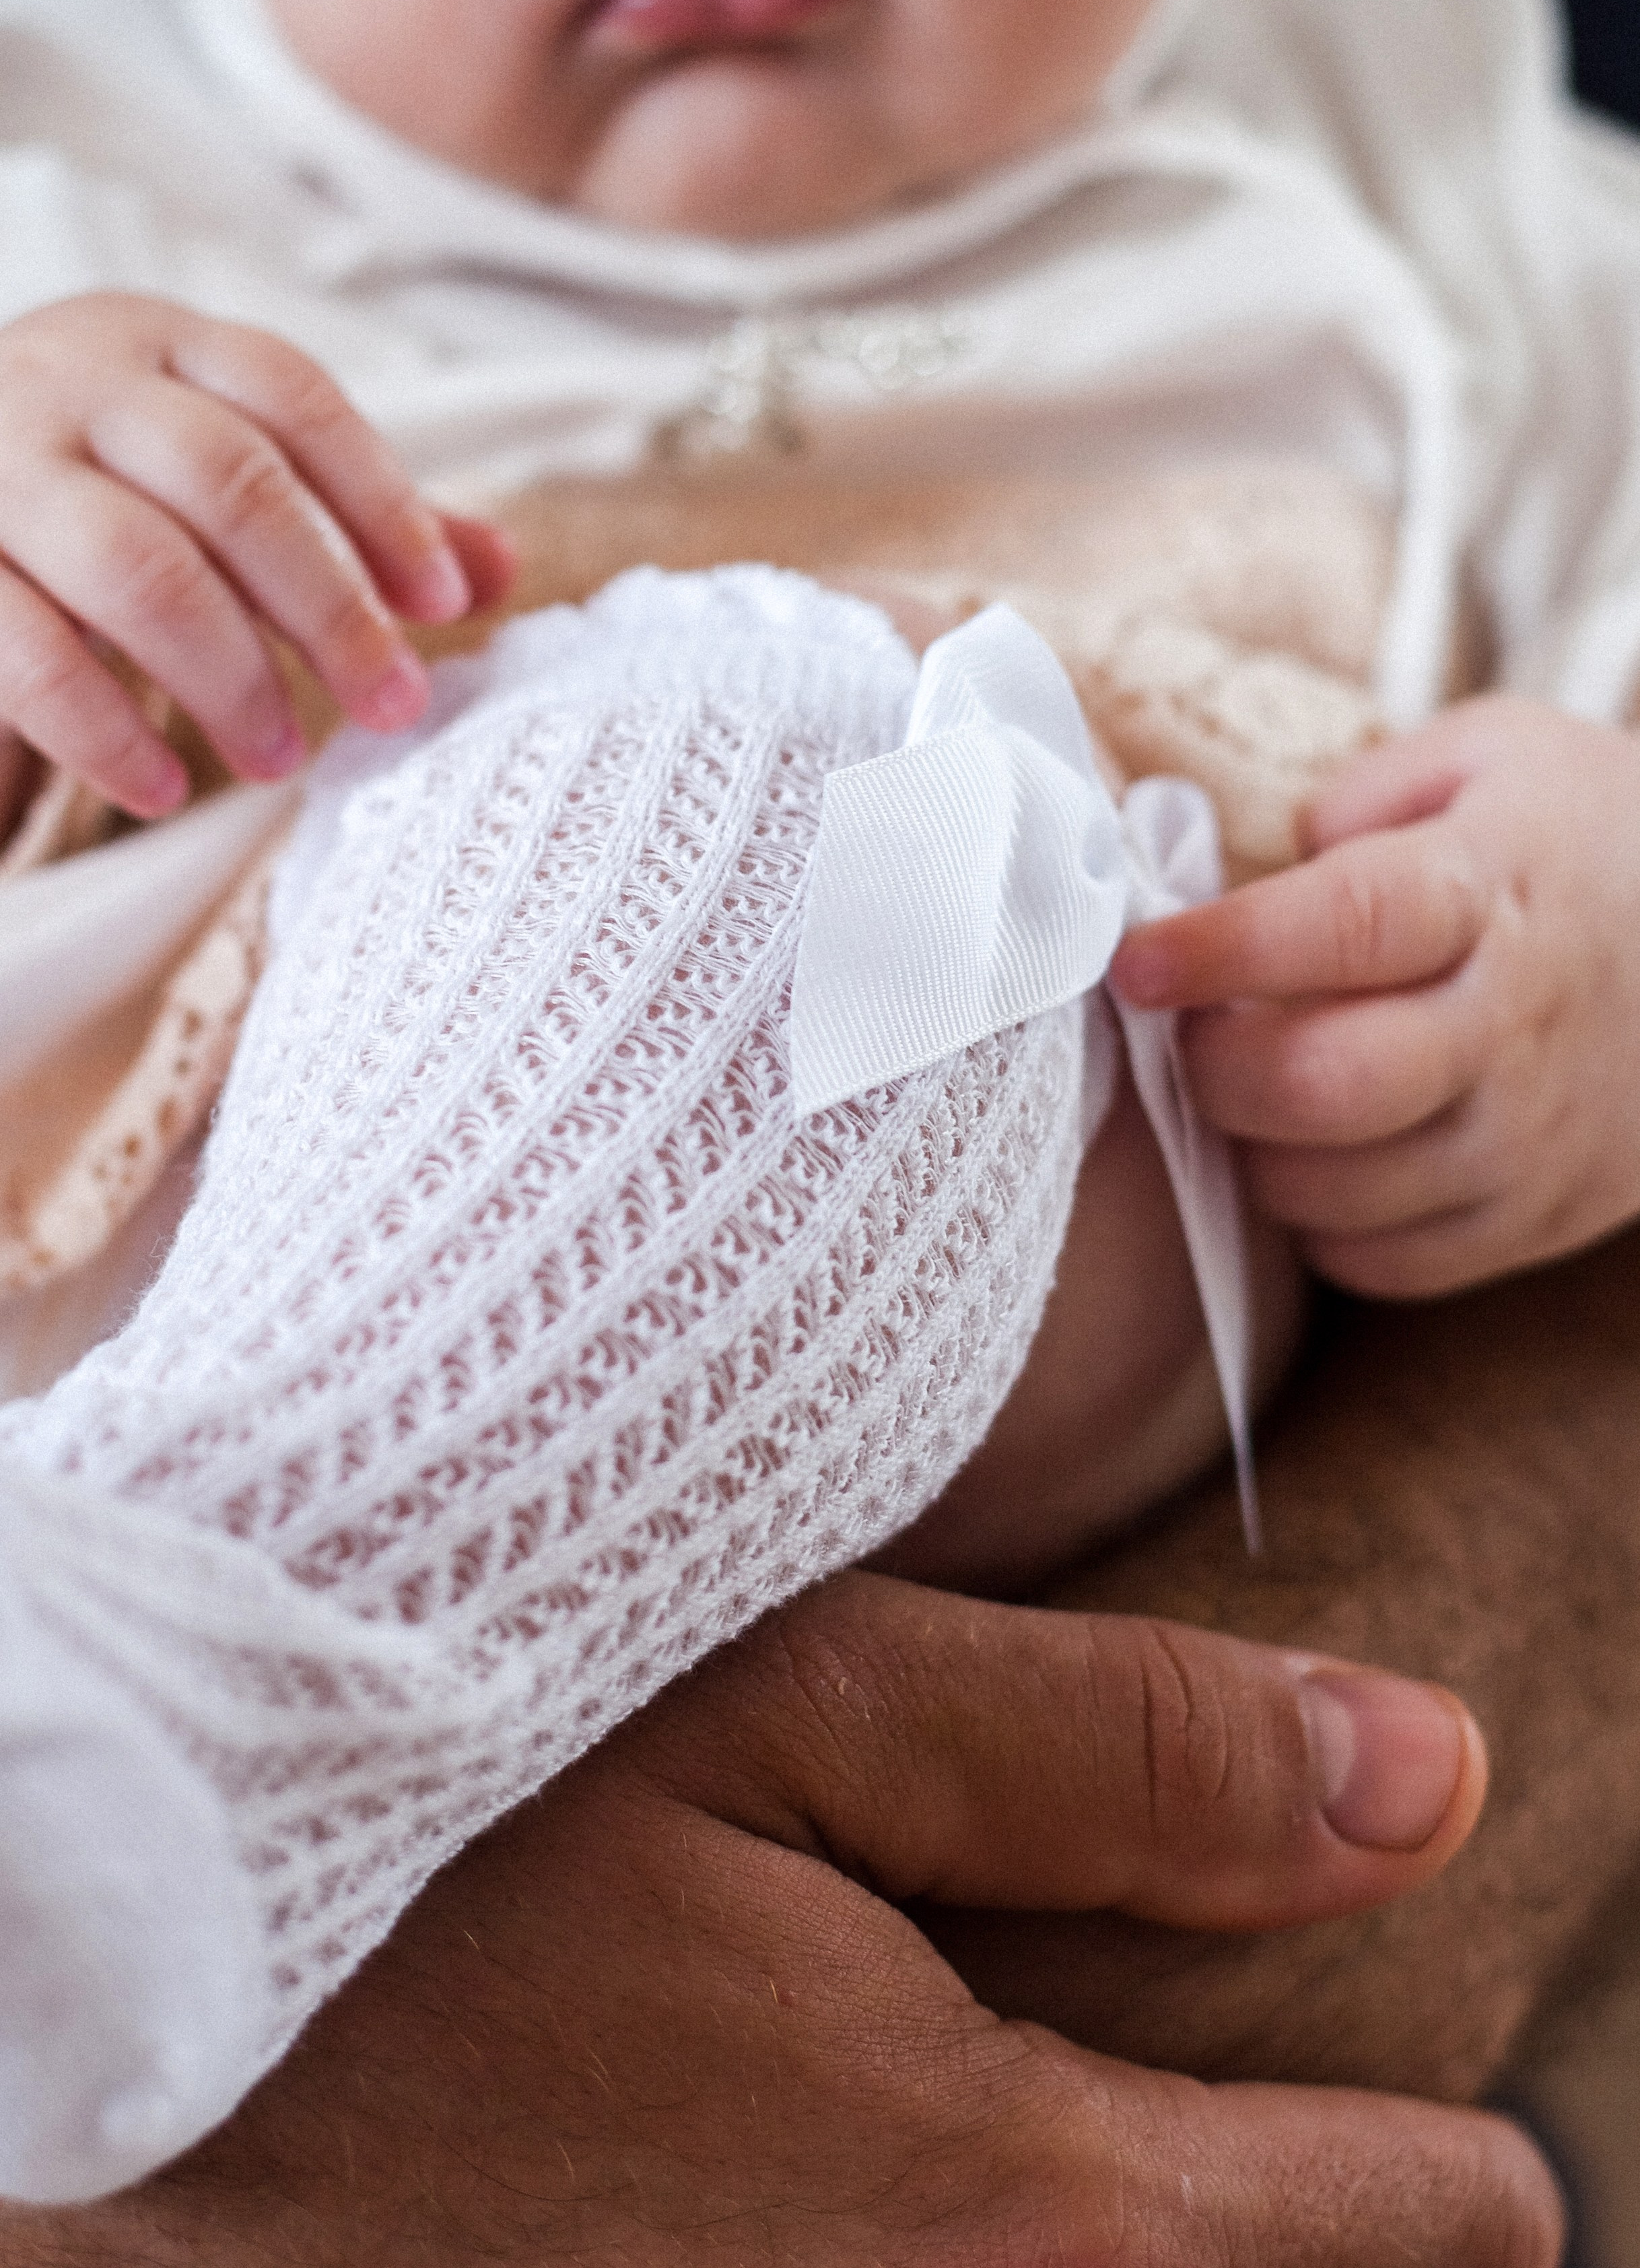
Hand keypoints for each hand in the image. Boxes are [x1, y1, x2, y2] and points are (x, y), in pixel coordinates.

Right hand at [0, 293, 515, 815]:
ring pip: (135, 565)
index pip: (292, 399)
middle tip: (391, 707)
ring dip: (228, 675)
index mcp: (154, 342)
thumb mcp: (215, 479)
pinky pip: (27, 653)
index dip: (381, 502)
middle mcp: (66, 384)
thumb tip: (498, 570)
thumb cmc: (98, 489)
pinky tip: (165, 789)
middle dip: (326, 605)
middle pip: (229, 482)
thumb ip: (346, 516)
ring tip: (282, 761)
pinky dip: (104, 730)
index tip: (447, 605)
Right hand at [0, 1574, 1553, 2267]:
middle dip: (1306, 2234)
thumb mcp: (795, 1720)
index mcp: (1041, 2217)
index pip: (1431, 2227)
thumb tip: (1435, 1776)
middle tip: (1219, 2103)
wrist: (144, 2062)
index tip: (1407, 2070)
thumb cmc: (470, 1858)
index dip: (1443, 2132)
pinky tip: (875, 2205)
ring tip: (1048, 2151)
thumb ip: (1131, 1757)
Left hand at [1114, 693, 1639, 1295]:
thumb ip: (1363, 796)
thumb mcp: (1496, 755)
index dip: (1226, 949)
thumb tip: (1253, 869)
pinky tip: (1321, 1155)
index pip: (1346, 924)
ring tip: (1256, 1089)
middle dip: (1218, 1068)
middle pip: (1329, 1085)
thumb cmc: (1588, 839)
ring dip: (1257, 1149)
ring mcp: (1534, 1137)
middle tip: (1193, 1032)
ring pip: (1339, 1189)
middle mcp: (1517, 1024)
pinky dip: (1321, 1220)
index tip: (1137, 961)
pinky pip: (1384, 1261)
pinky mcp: (1539, 1217)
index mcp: (1494, 890)